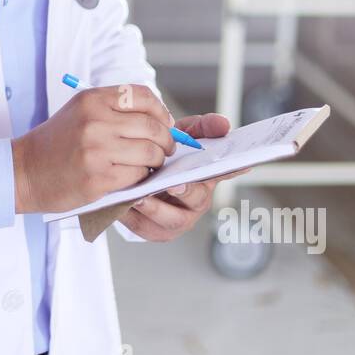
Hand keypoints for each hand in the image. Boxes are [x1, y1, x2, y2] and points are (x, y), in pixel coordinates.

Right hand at [12, 83, 174, 213]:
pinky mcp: (99, 177)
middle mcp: (95, 120)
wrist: (23, 171)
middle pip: (152, 126)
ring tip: (148, 165)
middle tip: (165, 149)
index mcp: (92, 99)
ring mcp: (97, 149)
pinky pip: (138, 175)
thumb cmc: (56, 143)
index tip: (165, 124)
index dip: (161, 111)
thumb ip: (115, 110)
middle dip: (166, 141)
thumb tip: (161, 120)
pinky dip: (141, 178)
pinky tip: (131, 177)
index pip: (143, 96)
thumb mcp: (80, 112)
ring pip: (150, 152)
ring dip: (156, 161)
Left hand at [122, 112, 246, 240]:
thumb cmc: (168, 158)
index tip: (230, 166)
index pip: (226, 173)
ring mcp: (176, 219)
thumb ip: (203, 127)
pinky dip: (133, 216)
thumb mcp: (184, 136)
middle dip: (186, 192)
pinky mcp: (153, 230)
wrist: (140, 178)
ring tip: (140, 196)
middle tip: (173, 184)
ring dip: (155, 208)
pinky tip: (124, 203)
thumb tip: (224, 124)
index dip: (230, 171)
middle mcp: (196, 202)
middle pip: (196, 200)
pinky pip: (144, 227)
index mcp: (208, 178)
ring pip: (170, 220)